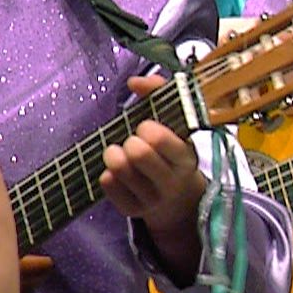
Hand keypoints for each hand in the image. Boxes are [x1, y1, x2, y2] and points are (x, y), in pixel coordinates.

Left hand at [101, 75, 207, 252]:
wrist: (175, 196)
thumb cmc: (170, 150)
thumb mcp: (173, 122)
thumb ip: (157, 93)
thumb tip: (135, 82)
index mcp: (185, 158)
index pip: (164, 142)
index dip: (149, 130)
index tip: (145, 127)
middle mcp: (172, 182)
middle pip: (140, 156)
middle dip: (130, 142)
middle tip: (132, 141)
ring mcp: (152, 199)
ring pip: (120, 171)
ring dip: (113, 154)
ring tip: (117, 151)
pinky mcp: (133, 210)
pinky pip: (108, 185)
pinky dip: (106, 173)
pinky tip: (114, 171)